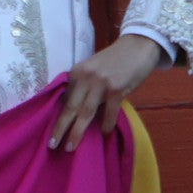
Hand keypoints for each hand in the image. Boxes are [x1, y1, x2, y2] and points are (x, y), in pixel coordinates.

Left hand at [52, 35, 168, 152]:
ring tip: (70, 147)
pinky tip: (105, 133)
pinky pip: (110, 112)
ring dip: (77, 132)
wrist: (139, 44)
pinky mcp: (117, 88)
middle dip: (61, 128)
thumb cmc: (117, 59)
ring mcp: (101, 82)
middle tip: (52, 145)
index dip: (59, 116)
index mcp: (77, 71)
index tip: (53, 132)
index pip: (65, 98)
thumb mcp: (94, 68)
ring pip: (86, 112)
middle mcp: (86, 76)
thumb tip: (77, 109)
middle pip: (70, 107)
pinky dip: (107, 124)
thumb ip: (85, 85)